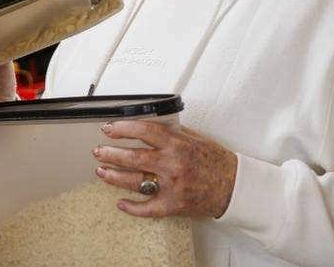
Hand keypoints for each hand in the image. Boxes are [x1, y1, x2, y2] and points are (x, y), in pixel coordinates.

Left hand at [92, 120, 237, 218]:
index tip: (110, 128)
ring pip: (135, 181)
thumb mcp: (195, 138)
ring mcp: (172, 186)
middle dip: (111, 153)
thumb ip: (173, 132)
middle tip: (99, 151)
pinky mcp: (174, 205)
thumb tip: (149, 126)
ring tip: (102, 171)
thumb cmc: (216, 162)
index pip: (144, 131)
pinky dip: (133, 207)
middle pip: (134, 157)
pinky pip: (148, 208)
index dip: (123, 128)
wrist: (234, 186)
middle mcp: (173, 164)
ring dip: (115, 176)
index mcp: (178, 144)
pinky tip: (121, 202)